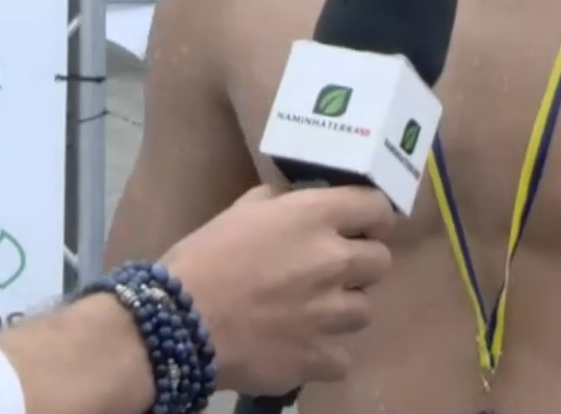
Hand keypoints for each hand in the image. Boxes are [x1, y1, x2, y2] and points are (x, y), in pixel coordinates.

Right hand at [160, 184, 395, 395]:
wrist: (180, 321)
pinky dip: (325, 355)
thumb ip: (282, 203)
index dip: (373, 218)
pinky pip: (343, 357)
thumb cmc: (204, 257)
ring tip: (310, 313)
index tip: (362, 226)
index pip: (378, 208)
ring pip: (365, 311)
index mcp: (315, 217)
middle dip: (360, 265)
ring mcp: (331, 313)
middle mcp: (334, 261)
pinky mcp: (320, 357)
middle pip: (381, 262)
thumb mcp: (241, 211)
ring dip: (342, 310)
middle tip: (330, 273)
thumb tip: (302, 205)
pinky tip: (300, 347)